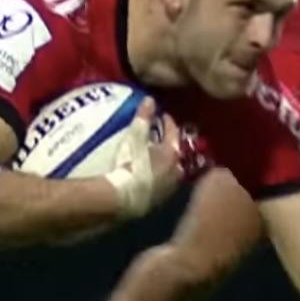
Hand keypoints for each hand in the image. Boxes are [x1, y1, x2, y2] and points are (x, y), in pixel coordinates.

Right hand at [103, 100, 185, 218]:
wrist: (122, 198)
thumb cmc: (130, 164)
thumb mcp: (135, 137)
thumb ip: (143, 118)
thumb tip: (150, 99)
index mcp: (172, 154)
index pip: (173, 133)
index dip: (167, 122)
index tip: (162, 115)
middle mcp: (176, 171)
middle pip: (176, 153)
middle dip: (169, 144)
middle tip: (160, 137)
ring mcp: (169, 188)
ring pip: (172, 170)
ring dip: (165, 162)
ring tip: (154, 157)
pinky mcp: (159, 201)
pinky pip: (163, 183)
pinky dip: (159, 176)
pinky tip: (148, 175)